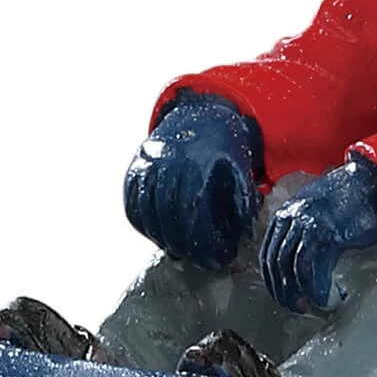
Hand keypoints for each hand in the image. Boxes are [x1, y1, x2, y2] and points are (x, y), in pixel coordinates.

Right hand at [124, 92, 262, 268]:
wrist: (200, 113)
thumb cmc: (224, 148)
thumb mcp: (241, 170)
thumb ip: (243, 202)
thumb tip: (244, 237)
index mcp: (194, 164)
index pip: (193, 213)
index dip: (207, 241)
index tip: (221, 257)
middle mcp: (165, 164)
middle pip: (169, 218)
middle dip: (189, 247)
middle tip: (204, 262)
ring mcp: (145, 166)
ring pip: (147, 215)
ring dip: (164, 241)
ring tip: (184, 254)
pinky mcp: (134, 170)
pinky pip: (132, 206)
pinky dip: (144, 227)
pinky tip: (162, 238)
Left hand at [260, 155, 376, 312]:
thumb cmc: (355, 196)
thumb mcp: (319, 209)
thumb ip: (305, 229)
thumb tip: (301, 261)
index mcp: (288, 210)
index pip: (268, 252)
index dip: (273, 279)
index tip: (282, 294)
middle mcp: (293, 215)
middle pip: (276, 262)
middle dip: (283, 291)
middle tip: (295, 306)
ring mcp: (309, 224)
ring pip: (292, 268)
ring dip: (301, 293)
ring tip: (311, 305)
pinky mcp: (328, 233)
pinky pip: (313, 269)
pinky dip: (317, 289)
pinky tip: (326, 298)